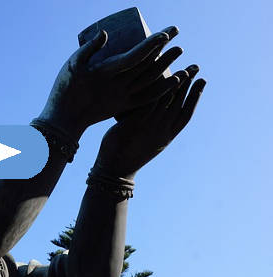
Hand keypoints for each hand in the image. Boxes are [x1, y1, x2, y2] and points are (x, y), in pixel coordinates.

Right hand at [38, 26, 182, 139]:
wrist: (65, 118)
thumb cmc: (65, 88)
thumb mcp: (71, 65)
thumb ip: (89, 48)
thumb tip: (105, 33)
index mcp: (105, 73)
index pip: (134, 56)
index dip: (151, 45)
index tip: (165, 34)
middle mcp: (118, 86)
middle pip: (147, 67)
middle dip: (165, 51)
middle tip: (177, 36)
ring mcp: (122, 97)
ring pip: (151, 82)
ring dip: (168, 68)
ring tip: (181, 54)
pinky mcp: (123, 106)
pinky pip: (148, 98)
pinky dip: (163, 89)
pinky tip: (175, 81)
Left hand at [93, 65, 206, 179]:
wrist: (114, 170)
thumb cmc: (126, 155)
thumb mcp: (145, 142)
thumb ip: (152, 127)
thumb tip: (154, 114)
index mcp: (167, 136)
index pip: (186, 113)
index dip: (196, 96)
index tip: (202, 81)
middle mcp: (162, 130)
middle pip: (179, 103)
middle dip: (189, 84)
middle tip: (196, 66)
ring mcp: (150, 127)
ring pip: (167, 101)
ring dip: (177, 84)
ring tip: (183, 68)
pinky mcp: (136, 124)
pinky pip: (149, 103)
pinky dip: (156, 91)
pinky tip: (159, 78)